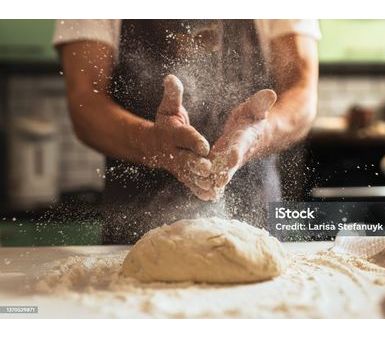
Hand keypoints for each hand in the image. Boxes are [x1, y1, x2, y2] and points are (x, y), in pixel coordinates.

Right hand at [144, 74, 213, 199]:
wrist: (152, 145)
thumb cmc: (166, 123)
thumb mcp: (168, 107)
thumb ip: (173, 95)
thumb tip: (171, 77)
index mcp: (172, 133)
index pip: (183, 137)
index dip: (193, 140)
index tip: (204, 145)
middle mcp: (173, 152)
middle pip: (185, 159)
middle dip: (196, 164)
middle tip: (209, 168)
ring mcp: (177, 166)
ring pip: (189, 175)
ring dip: (200, 181)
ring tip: (213, 186)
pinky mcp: (182, 176)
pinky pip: (190, 184)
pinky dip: (199, 190)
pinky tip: (211, 196)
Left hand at [207, 89, 276, 199]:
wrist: (257, 135)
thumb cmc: (254, 117)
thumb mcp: (256, 108)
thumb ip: (261, 103)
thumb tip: (271, 93)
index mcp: (244, 139)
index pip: (240, 145)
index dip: (236, 151)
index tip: (231, 157)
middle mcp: (238, 153)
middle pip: (229, 165)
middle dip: (222, 172)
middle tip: (213, 180)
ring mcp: (230, 163)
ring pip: (221, 174)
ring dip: (212, 181)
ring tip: (201, 187)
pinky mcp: (222, 167)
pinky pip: (215, 177)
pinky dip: (210, 184)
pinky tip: (201, 193)